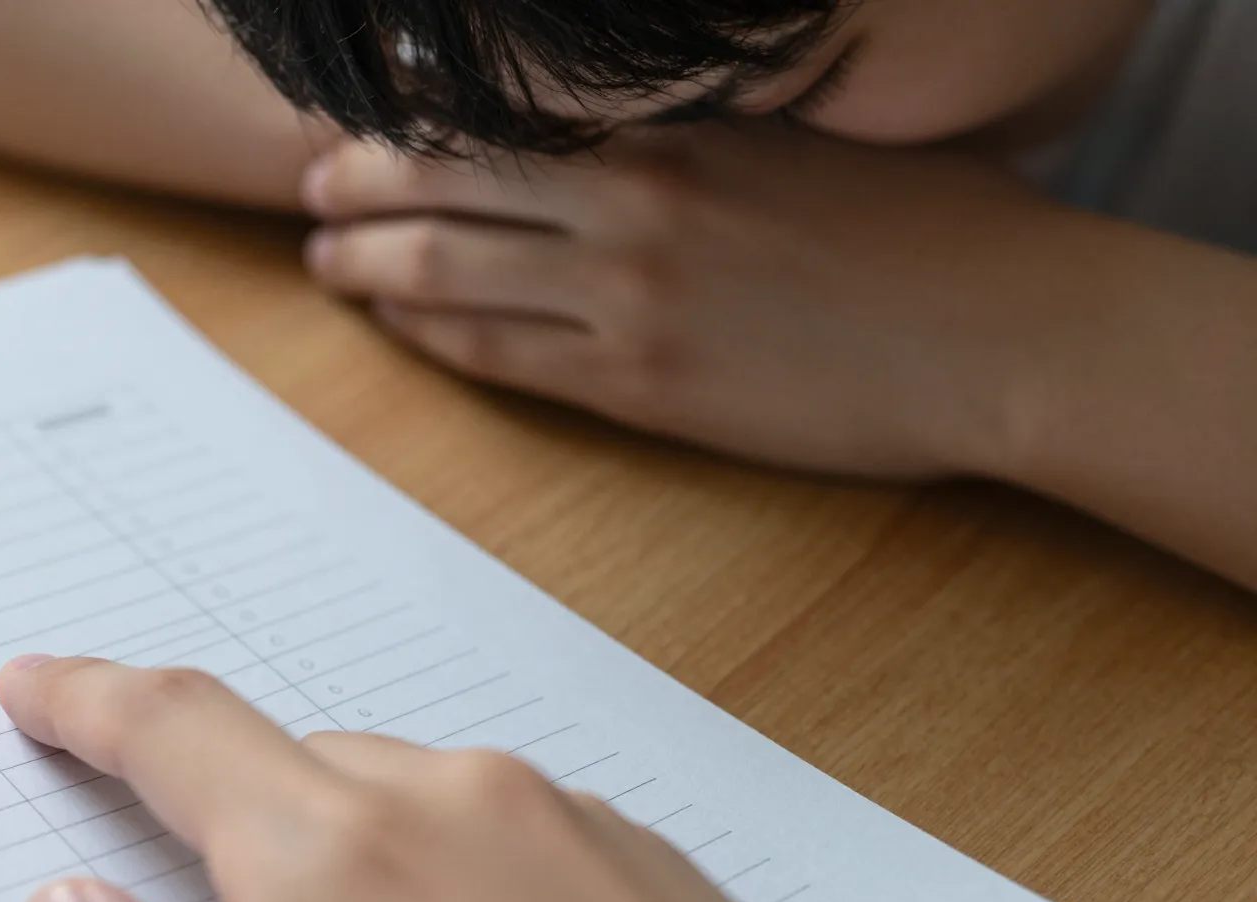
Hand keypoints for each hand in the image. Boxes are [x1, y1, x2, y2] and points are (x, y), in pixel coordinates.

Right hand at [0, 656, 1035, 901]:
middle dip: (237, 857)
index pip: (170, 729)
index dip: (84, 701)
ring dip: (360, 895)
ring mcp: (572, 828)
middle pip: (291, 780)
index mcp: (336, 859)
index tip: (37, 688)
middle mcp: (457, 803)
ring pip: (407, 820)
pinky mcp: (655, 873)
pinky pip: (510, 853)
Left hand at [300, 123, 1092, 479]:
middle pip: (445, 183)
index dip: (411, 116)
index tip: (368, 119)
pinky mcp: (640, 381)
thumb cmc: (926, 224)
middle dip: (359, 186)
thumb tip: (605, 125)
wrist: (1002, 329)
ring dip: (368, 266)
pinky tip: (398, 328)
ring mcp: (629, 292)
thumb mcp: (807, 130)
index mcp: (675, 122)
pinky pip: (499, 355)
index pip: (498, 108)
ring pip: (448, 272)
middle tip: (313, 190)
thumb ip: (697, 120)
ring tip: (325, 263)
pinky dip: (431, 337)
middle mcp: (634, 195)